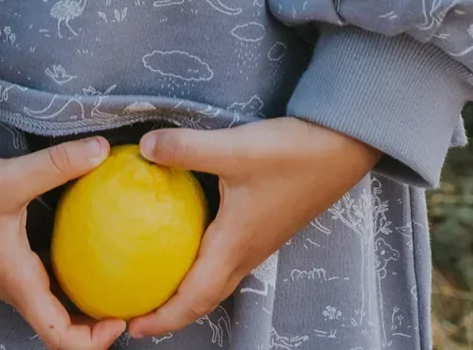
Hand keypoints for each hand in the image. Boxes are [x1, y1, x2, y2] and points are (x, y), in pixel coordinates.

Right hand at [0, 134, 126, 349]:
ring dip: (81, 297)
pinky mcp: (3, 254)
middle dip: (95, 322)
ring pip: (51, 299)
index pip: (58, 336)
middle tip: (127, 297)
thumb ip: (58, 164)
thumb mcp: (12, 179)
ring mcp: (7, 271)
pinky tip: (84, 240)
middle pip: (60, 324)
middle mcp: (15, 285)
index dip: (93, 341)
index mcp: (19, 283)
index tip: (121, 319)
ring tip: (114, 270)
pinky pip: (42, 273)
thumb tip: (102, 149)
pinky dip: (66, 268)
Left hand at [125, 117, 382, 338]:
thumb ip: (187, 149)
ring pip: (216, 278)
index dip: (163, 318)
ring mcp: (257, 240)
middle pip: (203, 298)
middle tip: (137, 309)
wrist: (340, 149)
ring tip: (156, 278)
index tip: (132, 326)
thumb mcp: (234, 149)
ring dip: (187, 289)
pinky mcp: (263, 224)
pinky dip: (200, 261)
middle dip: (170, 312)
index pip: (194, 298)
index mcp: (235, 246)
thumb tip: (145, 147)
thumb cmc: (292, 155)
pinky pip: (225, 256)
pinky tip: (184, 234)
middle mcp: (246, 252)